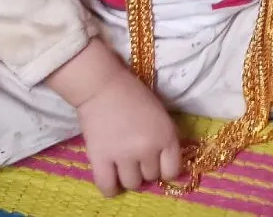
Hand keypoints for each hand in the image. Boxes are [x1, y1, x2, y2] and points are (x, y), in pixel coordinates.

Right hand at [77, 66, 180, 196]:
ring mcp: (124, 156)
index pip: (172, 171)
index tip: (155, 162)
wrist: (102, 84)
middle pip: (150, 177)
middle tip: (134, 154)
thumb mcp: (159, 113)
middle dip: (144, 167)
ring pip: (132, 184)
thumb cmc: (133, 93)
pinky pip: (108, 188)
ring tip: (121, 162)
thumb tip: (163, 162)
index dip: (164, 168)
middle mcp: (148, 149)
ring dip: (127, 176)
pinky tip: (110, 177)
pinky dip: (110, 187)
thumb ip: (164, 137)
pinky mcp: (101, 159)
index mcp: (166, 136)